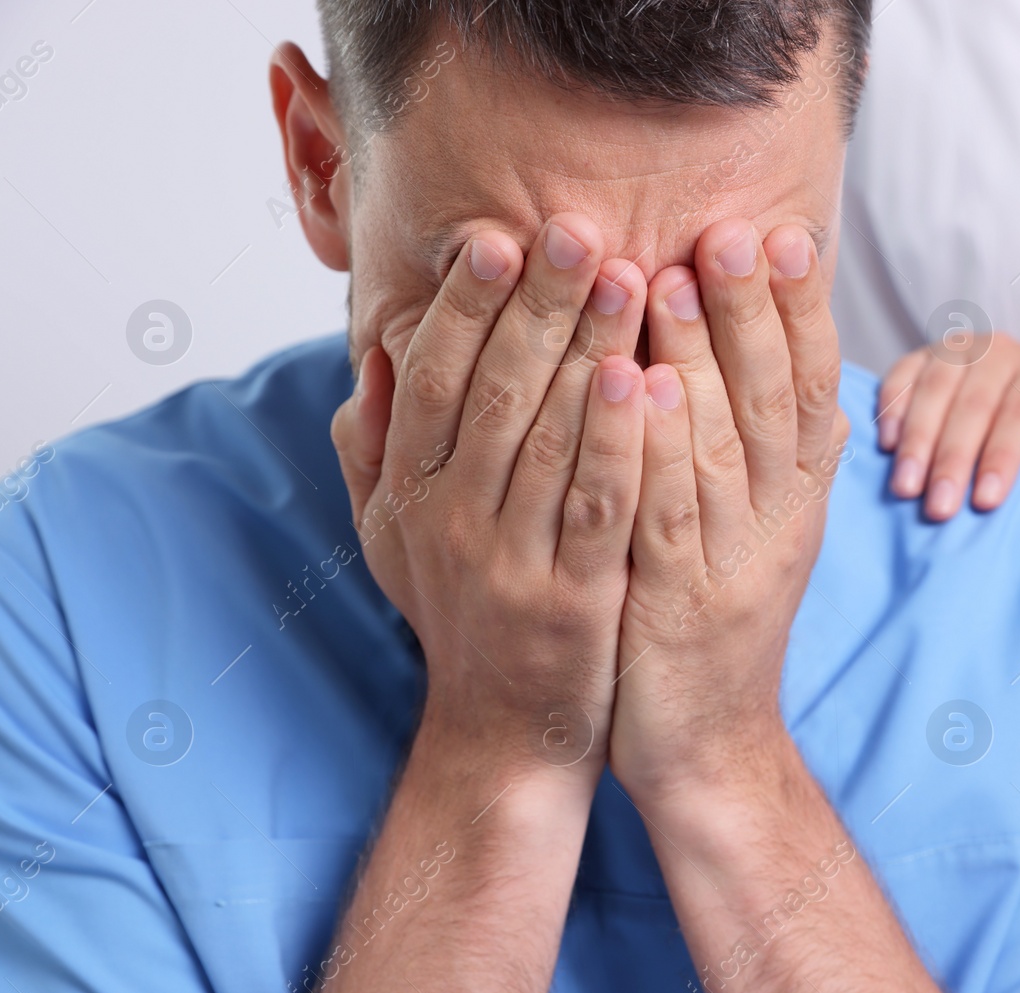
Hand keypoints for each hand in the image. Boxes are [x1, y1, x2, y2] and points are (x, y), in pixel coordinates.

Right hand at [329, 214, 650, 776]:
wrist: (503, 735)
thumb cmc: (459, 615)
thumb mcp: (392, 537)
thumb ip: (374, 449)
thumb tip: (373, 359)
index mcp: (410, 492)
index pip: (432, 378)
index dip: (464, 307)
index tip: (496, 238)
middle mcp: (450, 520)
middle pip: (493, 392)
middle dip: (538, 306)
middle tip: (578, 230)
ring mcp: (510, 564)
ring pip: (548, 440)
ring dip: (588, 352)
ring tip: (627, 278)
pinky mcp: (574, 602)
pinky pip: (598, 508)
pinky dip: (620, 443)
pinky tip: (646, 382)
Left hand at [606, 218, 847, 803]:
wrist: (707, 744)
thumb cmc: (716, 620)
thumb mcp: (763, 533)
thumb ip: (778, 457)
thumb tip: (811, 379)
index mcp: (796, 497)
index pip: (808, 385)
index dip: (799, 310)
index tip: (782, 231)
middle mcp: (778, 522)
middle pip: (774, 402)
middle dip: (755, 311)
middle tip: (733, 229)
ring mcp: (733, 565)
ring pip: (724, 449)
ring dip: (703, 362)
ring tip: (674, 280)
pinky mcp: (681, 606)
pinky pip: (670, 518)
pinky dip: (658, 453)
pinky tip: (636, 391)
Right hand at [877, 337, 1019, 520]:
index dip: (1003, 457)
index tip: (986, 501)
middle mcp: (1002, 350)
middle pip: (974, 404)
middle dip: (953, 459)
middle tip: (939, 508)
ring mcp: (958, 348)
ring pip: (935, 389)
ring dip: (917, 441)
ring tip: (905, 488)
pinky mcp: (922, 354)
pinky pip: (901, 374)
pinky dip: (892, 409)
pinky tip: (886, 447)